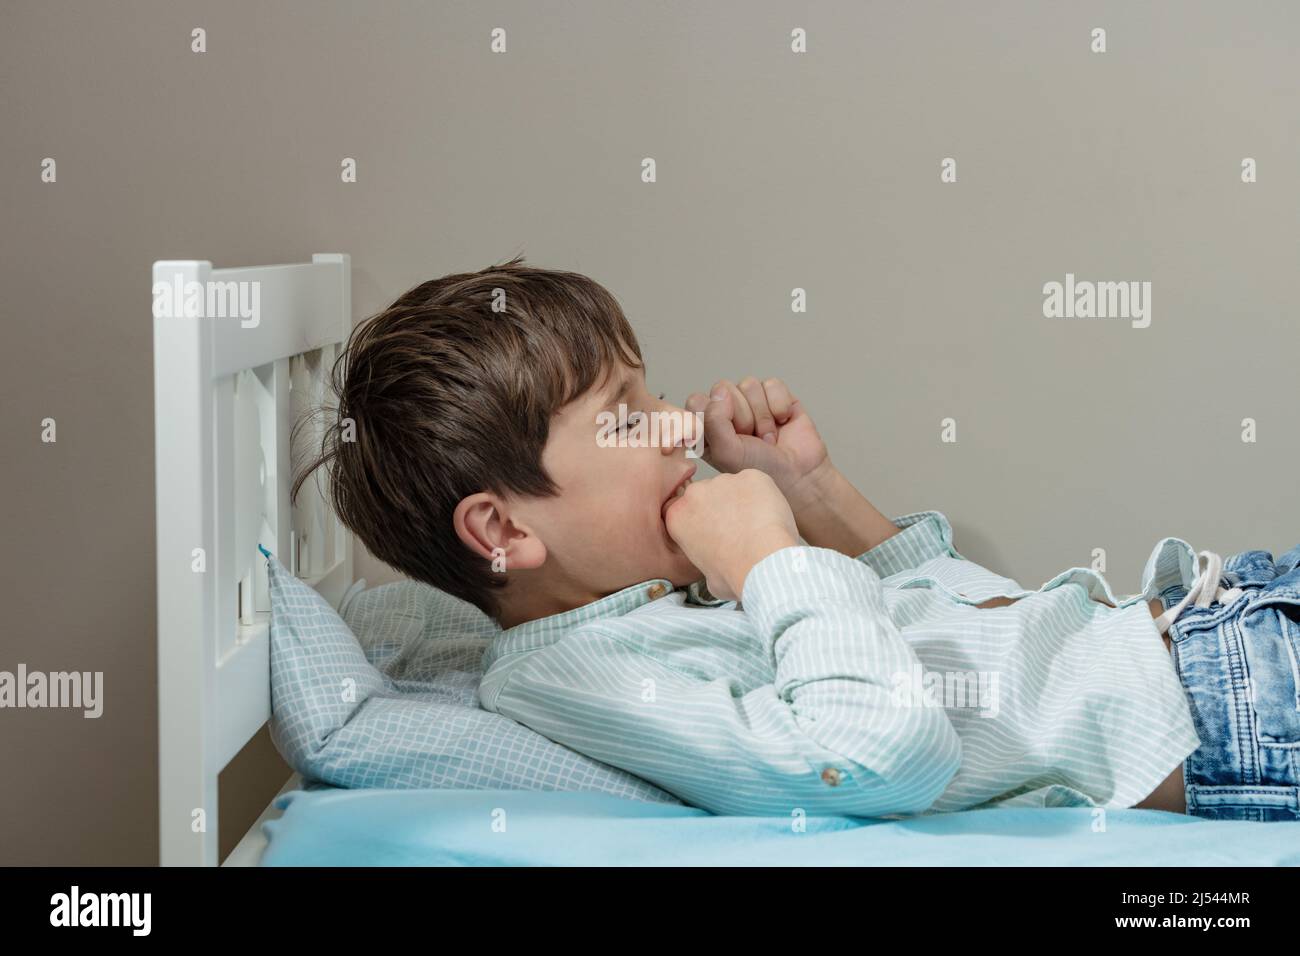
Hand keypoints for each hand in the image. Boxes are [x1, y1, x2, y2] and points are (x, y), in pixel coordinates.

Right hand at [663, 470, 798, 601]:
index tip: (710, 529)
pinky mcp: (751, 476)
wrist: (762, 563)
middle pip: (706, 494)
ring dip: (741, 501)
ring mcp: (724, 481)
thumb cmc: (735, 574)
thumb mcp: (706, 576)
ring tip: (756, 525)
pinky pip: (756, 483)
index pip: (682, 510)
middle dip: (719, 507)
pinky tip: (768, 515)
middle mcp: (695, 494)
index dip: (698, 519)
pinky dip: (763, 495)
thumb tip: (715, 562)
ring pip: (732, 487)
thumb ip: (704, 558)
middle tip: (736, 528)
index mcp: (677, 517)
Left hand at [685, 377, 832, 513]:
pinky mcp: (774, 396)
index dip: (710, 414)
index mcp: (707, 427)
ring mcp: (750, 402)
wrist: (800, 474)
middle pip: (723, 388)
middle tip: (752, 440)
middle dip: (741, 416)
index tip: (725, 437)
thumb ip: (714, 421)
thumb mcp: (727, 452)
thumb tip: (721, 392)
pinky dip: (779, 405)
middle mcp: (726, 411)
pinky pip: (771, 384)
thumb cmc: (761, 469)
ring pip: (748, 384)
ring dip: (762, 415)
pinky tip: (782, 422)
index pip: (696, 401)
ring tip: (768, 437)